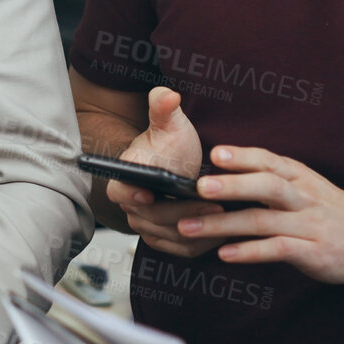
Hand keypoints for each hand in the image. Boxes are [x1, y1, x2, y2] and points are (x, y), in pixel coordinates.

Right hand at [108, 86, 225, 257]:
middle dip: (183, 212)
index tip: (149, 193)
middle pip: (152, 218)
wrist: (178, 167)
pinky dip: (204, 243)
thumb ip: (163, 108)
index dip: (131, 193)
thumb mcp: (170, 124)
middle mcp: (131, 206)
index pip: (119, 191)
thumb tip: (167, 94)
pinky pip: (183, 250)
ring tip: (225, 217)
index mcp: (124, 178)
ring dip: (198, 229)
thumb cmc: (171, 145)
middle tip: (213, 205)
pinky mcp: (167, 241)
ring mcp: (148, 226)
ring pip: (171, 236)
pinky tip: (224, 231)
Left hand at [178, 146, 343, 283]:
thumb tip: (220, 173)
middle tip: (198, 187)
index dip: (242, 156)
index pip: (269, 161)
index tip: (214, 152)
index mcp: (300, 177)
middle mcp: (304, 197)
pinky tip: (225, 254)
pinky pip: (278, 250)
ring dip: (224, 224)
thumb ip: (271, 179)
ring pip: (264, 219)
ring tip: (189, 227)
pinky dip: (250, 251)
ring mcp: (310, 225)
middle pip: (267, 185)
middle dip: (232, 184)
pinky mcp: (315, 253)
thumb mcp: (306, 186)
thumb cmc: (331, 211)